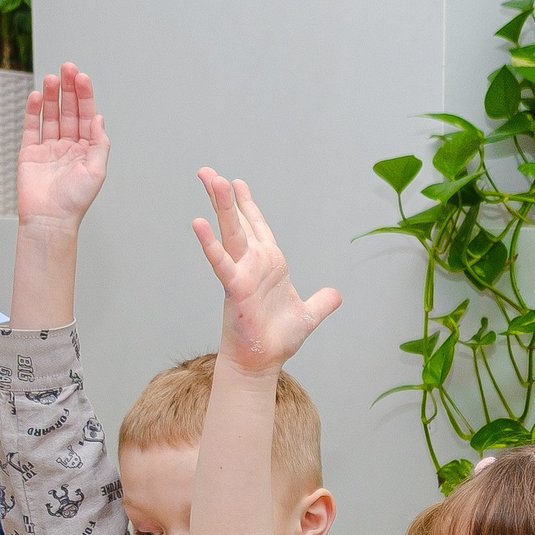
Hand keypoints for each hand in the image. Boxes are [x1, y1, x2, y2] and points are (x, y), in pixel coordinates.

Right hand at [17, 61, 108, 233]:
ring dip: (51, 96)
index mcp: (86, 150)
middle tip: (67, 68)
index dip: (85, 96)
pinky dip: (32, 111)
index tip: (82, 77)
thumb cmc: (74, 201)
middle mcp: (69, 146)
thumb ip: (99, 143)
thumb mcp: (96, 171)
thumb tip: (98, 118)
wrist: (49, 218)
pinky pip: (31, 128)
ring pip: (50, 115)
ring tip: (51, 78)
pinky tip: (35, 96)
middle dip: (68, 89)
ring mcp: (49, 148)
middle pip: (69, 111)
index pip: (86, 116)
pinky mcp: (30, 152)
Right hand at [190, 167, 340, 373]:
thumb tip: (336, 295)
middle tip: (208, 172)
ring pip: (231, 233)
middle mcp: (254, 264)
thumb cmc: (277, 339)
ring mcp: (242, 274)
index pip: (257, 227)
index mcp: (270, 264)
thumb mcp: (308, 315)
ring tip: (211, 180)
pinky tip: (198, 224)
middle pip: (237, 222)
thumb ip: (322, 302)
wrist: (262, 363)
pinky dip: (210, 245)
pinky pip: (221, 263)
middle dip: (224, 196)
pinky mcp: (235, 289)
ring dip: (221, 207)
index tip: (237, 183)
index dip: (248, 205)